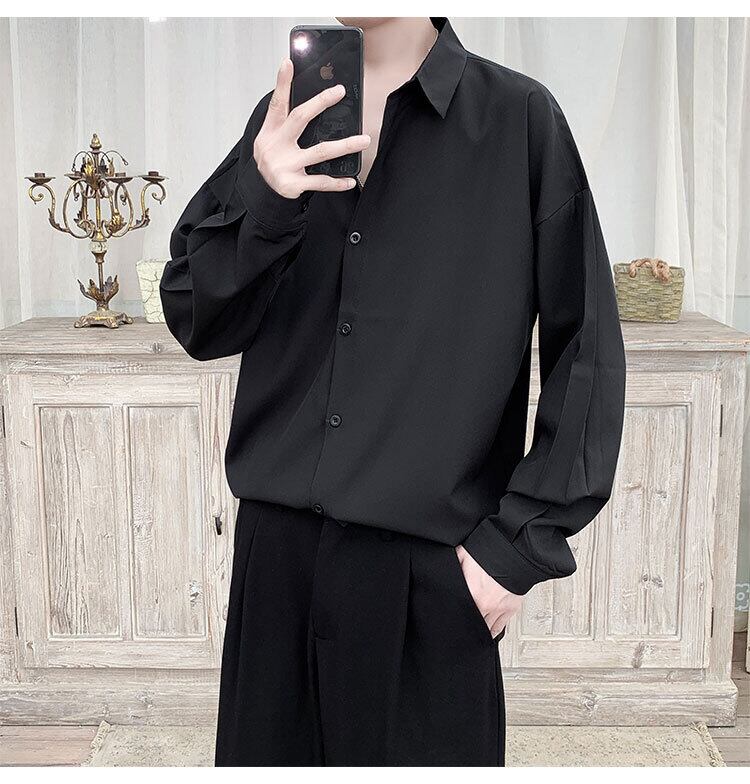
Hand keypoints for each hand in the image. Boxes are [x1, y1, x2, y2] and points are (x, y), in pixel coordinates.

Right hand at [254, 58, 370, 197]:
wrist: (262, 189)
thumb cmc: (273, 157)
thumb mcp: (272, 136)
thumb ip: (286, 118)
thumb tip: (305, 94)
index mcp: (271, 131)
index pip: (277, 103)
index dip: (282, 83)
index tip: (288, 63)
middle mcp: (277, 146)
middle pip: (300, 118)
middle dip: (320, 102)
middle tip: (339, 91)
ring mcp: (285, 165)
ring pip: (320, 152)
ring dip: (345, 145)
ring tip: (363, 140)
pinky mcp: (293, 184)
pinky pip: (320, 182)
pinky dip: (337, 182)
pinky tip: (351, 179)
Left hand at [455, 544, 522, 637]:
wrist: (516, 550)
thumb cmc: (490, 550)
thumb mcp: (463, 554)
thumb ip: (453, 568)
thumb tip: (442, 576)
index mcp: (471, 591)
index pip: (458, 612)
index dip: (451, 617)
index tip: (448, 621)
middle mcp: (484, 603)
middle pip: (470, 623)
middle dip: (463, 626)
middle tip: (457, 630)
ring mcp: (498, 608)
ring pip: (484, 628)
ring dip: (477, 631)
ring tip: (470, 635)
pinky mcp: (510, 608)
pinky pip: (499, 627)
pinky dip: (491, 633)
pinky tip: (486, 636)